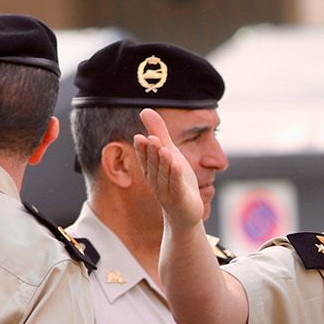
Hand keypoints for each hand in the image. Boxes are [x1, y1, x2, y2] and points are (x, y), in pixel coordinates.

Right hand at [133, 108, 205, 230]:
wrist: (184, 213)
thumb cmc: (175, 181)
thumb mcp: (169, 153)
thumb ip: (159, 133)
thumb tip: (144, 110)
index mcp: (151, 170)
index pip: (145, 158)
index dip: (142, 149)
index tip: (139, 137)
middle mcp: (156, 181)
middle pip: (154, 165)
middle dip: (152, 153)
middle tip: (152, 139)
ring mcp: (167, 192)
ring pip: (164, 175)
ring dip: (164, 162)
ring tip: (164, 149)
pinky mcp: (180, 200)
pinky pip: (177, 186)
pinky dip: (176, 176)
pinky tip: (177, 165)